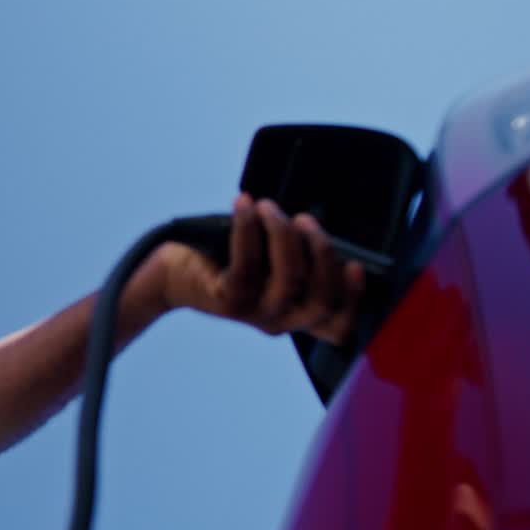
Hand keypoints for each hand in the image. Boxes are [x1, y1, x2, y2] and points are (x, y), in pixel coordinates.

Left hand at [151, 194, 364, 344]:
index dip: (355, 299)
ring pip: (289, 278)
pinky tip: (244, 204)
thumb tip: (310, 225)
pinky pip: (247, 263)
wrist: (173, 275)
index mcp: (297, 314)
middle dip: (321, 252)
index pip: (338, 325)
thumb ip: (294, 254)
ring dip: (283, 234)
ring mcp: (256, 314)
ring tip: (268, 207)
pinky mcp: (228, 301)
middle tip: (305, 220)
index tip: (356, 265)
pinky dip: (247, 228)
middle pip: (322, 300)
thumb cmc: (226, 260)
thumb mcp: (266, 261)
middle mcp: (281, 320)